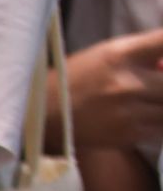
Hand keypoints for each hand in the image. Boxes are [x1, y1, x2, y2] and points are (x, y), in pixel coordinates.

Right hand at [62, 28, 162, 151]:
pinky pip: (161, 131)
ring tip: (147, 102)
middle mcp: (127, 83)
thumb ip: (140, 54)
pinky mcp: (127, 136)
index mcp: (120, 55)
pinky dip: (158, 124)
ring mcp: (128, 113)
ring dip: (161, 105)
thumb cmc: (71, 80)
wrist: (39, 119)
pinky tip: (147, 119)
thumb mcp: (104, 54)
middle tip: (153, 88)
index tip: (159, 59)